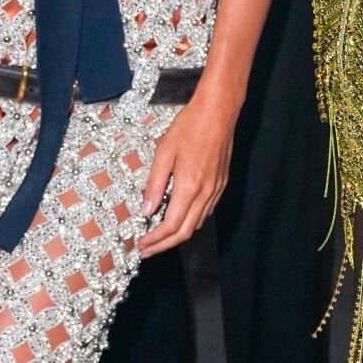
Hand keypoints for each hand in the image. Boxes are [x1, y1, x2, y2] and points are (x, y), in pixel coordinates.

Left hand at [138, 89, 237, 258]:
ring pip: (197, 224)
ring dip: (177, 236)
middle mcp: (205, 193)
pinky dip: (191, 222)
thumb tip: (146, 210)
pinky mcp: (221, 184)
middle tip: (146, 250)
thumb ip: (154, 183)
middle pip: (186, 232)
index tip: (141, 244)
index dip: (155, 239)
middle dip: (164, 245)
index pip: (171, 225)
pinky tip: (179, 219)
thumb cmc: (188, 128)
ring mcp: (216, 190)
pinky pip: (206, 212)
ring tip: (159, 238)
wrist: (218, 112)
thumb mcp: (164, 152)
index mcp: (189, 186)